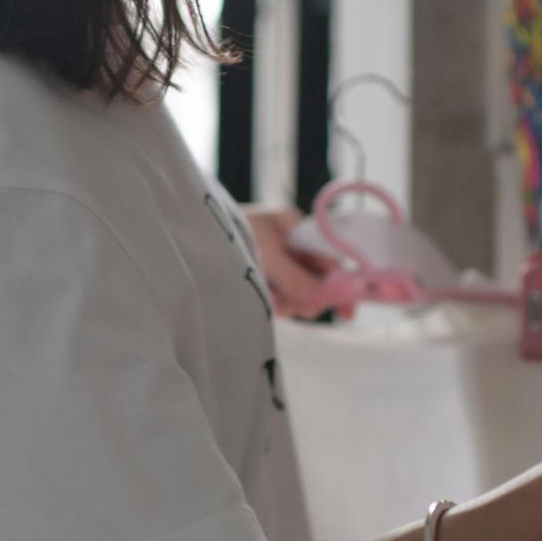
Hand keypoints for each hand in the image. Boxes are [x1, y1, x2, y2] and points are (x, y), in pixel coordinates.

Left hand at [240, 204, 355, 320]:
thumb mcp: (265, 251)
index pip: (334, 258)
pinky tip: (264, 299)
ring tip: (268, 297)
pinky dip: (276, 303)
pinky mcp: (271, 282)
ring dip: (289, 302)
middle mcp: (295, 246)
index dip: (345, 285)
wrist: (194, 237)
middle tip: (290, 306)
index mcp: (298, 228)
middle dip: (309, 297)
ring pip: (303, 294)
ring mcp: (283, 265)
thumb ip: (293, 276)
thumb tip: (319, 299)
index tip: (347, 312)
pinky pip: (285, 300)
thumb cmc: (231, 234)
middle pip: (321, 281)